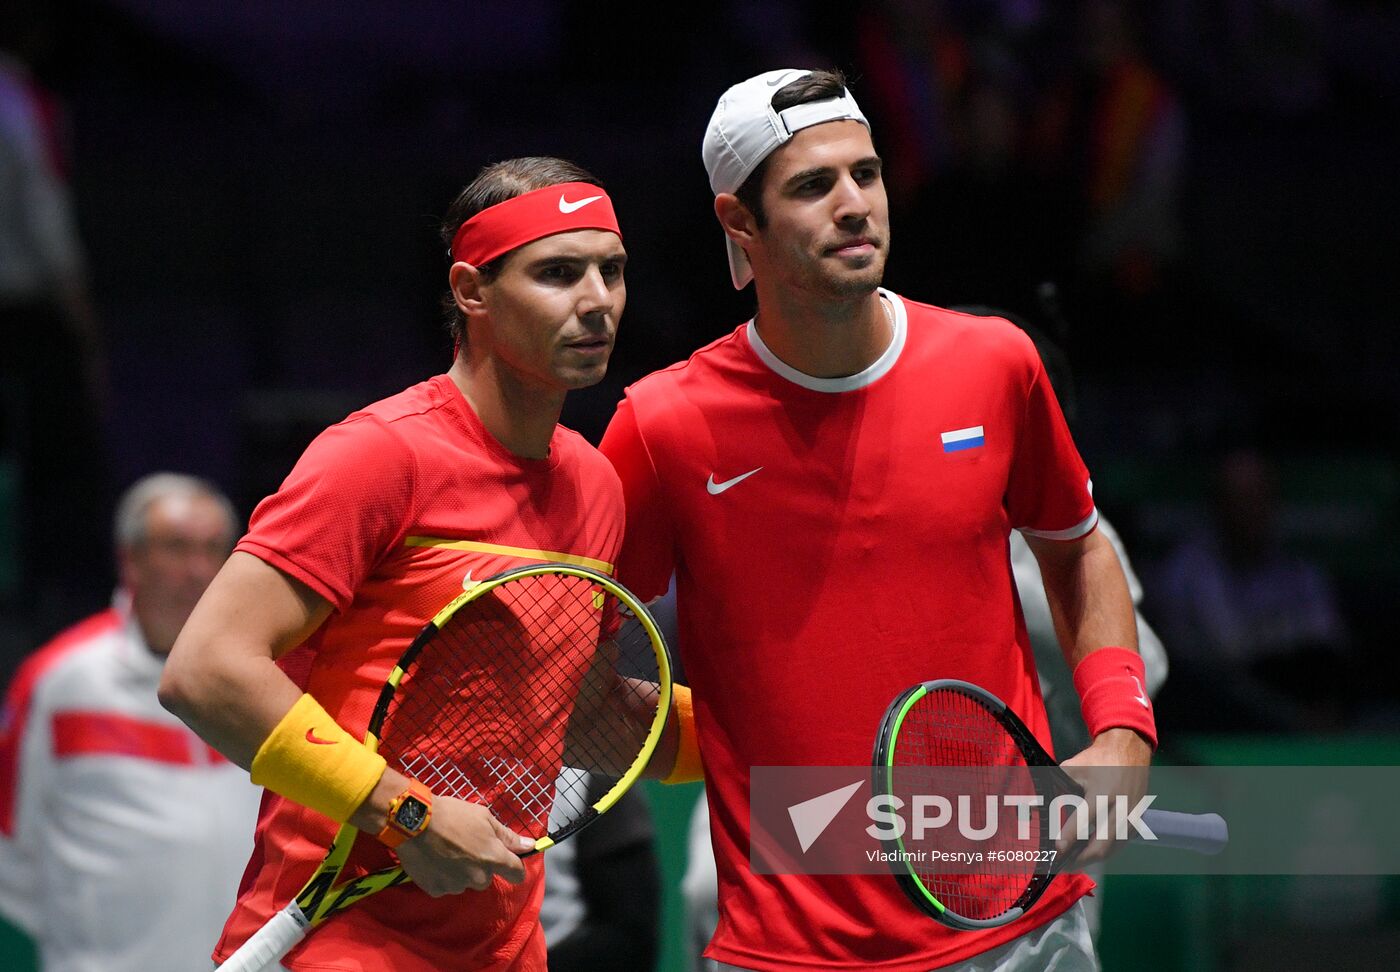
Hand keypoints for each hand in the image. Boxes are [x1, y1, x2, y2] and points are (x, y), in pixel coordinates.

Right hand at [394, 796, 533, 895]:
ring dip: (462, 872)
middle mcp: (478, 877)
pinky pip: (446, 886)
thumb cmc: (453, 815)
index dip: (514, 867)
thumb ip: (508, 836)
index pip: (517, 874)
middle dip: (481, 865)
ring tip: (447, 852)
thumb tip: (530, 846)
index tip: (507, 860)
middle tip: (466, 846)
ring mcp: (457, 886)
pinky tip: (435, 860)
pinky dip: (443, 877)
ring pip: (466, 883)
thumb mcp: (484, 818)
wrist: (415, 821)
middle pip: (487, 878)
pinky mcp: (437, 890)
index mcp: (494, 858)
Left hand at [1057, 728, 1151, 864]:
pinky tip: (1089, 854)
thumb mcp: (1072, 769)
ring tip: (1072, 862)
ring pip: (1112, 849)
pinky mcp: (1136, 821)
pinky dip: (1105, 852)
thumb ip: (1055, 788)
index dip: (1068, 837)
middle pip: (1101, 844)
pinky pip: (1120, 844)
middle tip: (1062, 865)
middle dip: (1080, 859)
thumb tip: (1033, 806)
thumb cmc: (1097, 760)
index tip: (1056, 849)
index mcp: (1102, 794)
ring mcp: (1131, 817)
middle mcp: (1119, 809)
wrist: (1129, 750)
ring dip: (1092, 859)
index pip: (1083, 821)